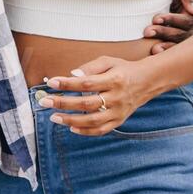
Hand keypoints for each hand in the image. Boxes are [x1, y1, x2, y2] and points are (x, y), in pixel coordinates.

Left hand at [37, 57, 155, 136]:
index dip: (67, 83)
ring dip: (71, 120)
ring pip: (93, 121)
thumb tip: (72, 75)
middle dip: (63, 103)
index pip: (87, 83)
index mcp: (114, 80)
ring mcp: (119, 112)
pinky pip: (101, 130)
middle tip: (45, 102)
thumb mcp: (108, 61)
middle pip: (87, 103)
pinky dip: (86, 131)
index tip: (51, 82)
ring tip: (54, 117)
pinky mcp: (119, 121)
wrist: (147, 82)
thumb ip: (89, 67)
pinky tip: (71, 128)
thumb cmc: (123, 69)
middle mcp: (117, 98)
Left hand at [145, 0, 192, 54]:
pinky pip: (175, 52)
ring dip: (165, 45)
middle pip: (183, 33)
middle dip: (164, 32)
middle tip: (147, 31)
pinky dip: (166, 53)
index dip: (171, 20)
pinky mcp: (178, 43)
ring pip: (179, 44)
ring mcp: (188, 37)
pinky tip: (155, 53)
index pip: (187, 19)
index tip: (155, 19)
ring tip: (153, 47)